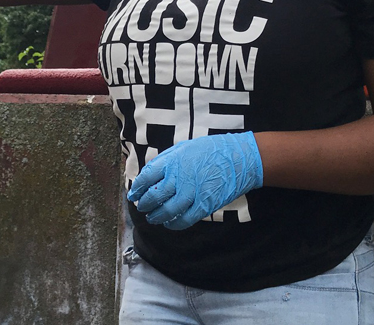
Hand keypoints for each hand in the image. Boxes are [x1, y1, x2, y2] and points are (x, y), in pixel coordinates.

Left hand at [128, 132, 262, 230]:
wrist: (238, 158)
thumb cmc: (211, 150)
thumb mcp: (184, 148)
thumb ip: (166, 160)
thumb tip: (150, 174)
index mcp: (171, 161)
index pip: (146, 177)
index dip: (137, 188)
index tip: (134, 194)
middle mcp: (178, 178)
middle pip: (153, 196)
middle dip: (144, 204)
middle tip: (142, 207)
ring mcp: (191, 193)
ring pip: (166, 211)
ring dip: (156, 217)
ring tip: (152, 217)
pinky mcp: (203, 206)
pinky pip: (183, 220)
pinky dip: (173, 225)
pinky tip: (169, 224)